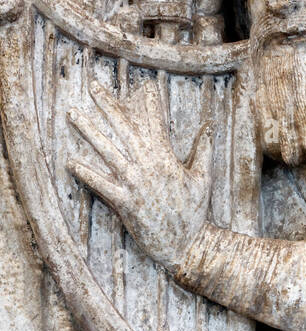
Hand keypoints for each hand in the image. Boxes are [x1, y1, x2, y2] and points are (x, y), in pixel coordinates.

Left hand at [67, 79, 212, 264]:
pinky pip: (102, 185)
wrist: (188, 245)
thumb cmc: (195, 213)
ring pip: (108, 151)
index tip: (142, 84)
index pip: (156, 123)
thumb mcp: (203, 179)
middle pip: (124, 129)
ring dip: (89, 132)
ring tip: (73, 114)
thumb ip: (204, 150)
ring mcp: (135, 185)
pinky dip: (86, 173)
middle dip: (108, 106)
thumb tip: (209, 126)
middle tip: (92, 86)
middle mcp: (148, 167)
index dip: (149, 102)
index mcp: (166, 159)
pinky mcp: (126, 204)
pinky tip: (70, 162)